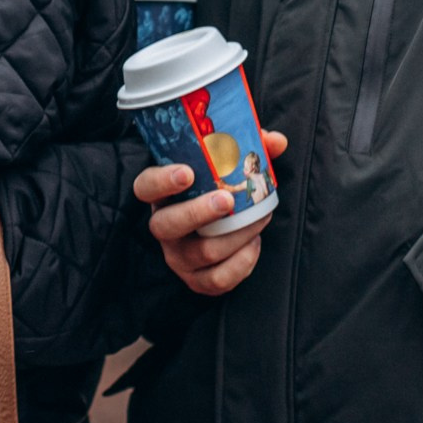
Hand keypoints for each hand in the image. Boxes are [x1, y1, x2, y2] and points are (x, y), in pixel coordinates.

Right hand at [133, 130, 287, 296]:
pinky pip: (218, 279)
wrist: (222, 227)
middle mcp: (164, 226)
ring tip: (258, 218)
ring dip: (236, 235)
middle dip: (198, 212)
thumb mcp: (227, 165)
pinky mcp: (197, 280)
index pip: (146, 186)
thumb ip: (249, 148)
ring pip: (202, 252)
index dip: (162, 181)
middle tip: (228, 199)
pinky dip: (242, 262)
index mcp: (162, 193)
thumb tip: (276, 141)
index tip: (187, 172)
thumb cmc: (219, 188)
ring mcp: (178, 256)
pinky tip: (254, 243)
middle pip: (167, 225)